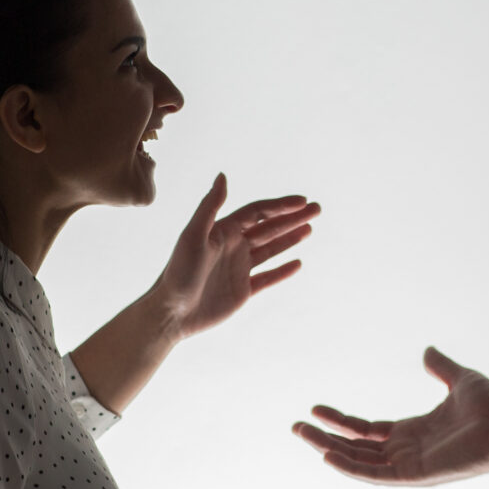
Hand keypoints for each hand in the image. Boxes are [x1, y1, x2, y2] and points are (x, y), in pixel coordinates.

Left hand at [156, 174, 316, 338]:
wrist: (171, 313)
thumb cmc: (178, 272)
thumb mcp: (193, 235)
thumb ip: (210, 206)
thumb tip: (223, 175)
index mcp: (223, 231)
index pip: (258, 212)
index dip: (280, 205)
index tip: (302, 201)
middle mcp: (233, 247)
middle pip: (269, 227)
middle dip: (293, 218)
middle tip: (317, 209)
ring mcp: (239, 269)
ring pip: (271, 249)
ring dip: (291, 238)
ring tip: (311, 228)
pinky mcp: (242, 291)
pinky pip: (268, 278)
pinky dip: (283, 270)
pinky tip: (298, 263)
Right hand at [294, 348, 488, 484]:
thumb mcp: (460, 379)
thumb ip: (441, 367)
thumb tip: (427, 351)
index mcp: (413, 432)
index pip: (367, 431)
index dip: (340, 421)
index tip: (316, 408)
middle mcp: (407, 452)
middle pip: (355, 448)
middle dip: (324, 437)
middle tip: (295, 426)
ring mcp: (409, 466)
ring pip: (359, 461)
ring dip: (328, 449)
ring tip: (301, 433)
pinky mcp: (415, 475)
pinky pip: (376, 475)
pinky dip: (351, 467)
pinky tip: (328, 455)